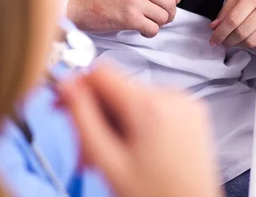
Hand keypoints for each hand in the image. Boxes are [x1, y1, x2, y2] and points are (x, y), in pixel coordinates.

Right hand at [58, 66, 222, 196]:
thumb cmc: (157, 196)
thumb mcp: (109, 163)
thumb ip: (83, 120)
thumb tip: (66, 85)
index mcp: (150, 105)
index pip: (101, 72)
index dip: (78, 87)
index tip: (64, 105)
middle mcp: (171, 95)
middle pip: (117, 88)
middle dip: (96, 115)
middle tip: (86, 151)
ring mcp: (184, 101)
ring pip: (133, 97)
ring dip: (116, 121)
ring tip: (113, 156)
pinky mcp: (191, 109)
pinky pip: (154, 103)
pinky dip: (138, 121)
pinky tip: (135, 148)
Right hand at [67, 0, 181, 36]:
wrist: (79, 2)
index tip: (172, 3)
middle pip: (171, 3)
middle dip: (169, 14)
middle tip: (160, 18)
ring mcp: (135, 1)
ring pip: (163, 17)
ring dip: (158, 24)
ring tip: (147, 23)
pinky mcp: (129, 18)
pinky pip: (152, 29)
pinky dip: (149, 32)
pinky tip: (141, 30)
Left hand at [209, 0, 255, 48]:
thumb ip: (226, 8)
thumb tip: (214, 27)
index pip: (233, 19)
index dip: (220, 32)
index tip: (213, 40)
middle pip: (241, 32)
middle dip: (227, 41)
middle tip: (220, 42)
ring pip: (251, 41)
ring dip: (238, 45)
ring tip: (231, 42)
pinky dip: (250, 44)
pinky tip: (244, 40)